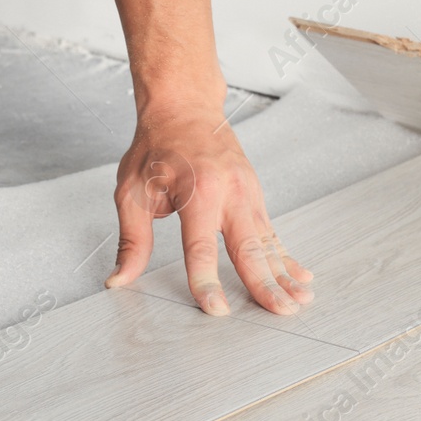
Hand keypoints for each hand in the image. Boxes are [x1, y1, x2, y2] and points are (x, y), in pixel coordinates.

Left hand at [105, 108, 312, 316]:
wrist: (185, 107)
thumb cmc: (156, 147)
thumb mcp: (132, 191)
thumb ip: (131, 240)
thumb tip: (119, 280)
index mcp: (197, 190)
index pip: (201, 247)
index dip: (207, 281)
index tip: (216, 310)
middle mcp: (230, 191)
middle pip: (248, 248)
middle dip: (265, 284)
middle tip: (279, 314)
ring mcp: (248, 192)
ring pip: (267, 243)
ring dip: (284, 275)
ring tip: (298, 302)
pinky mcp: (255, 196)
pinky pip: (272, 233)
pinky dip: (286, 256)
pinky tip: (301, 277)